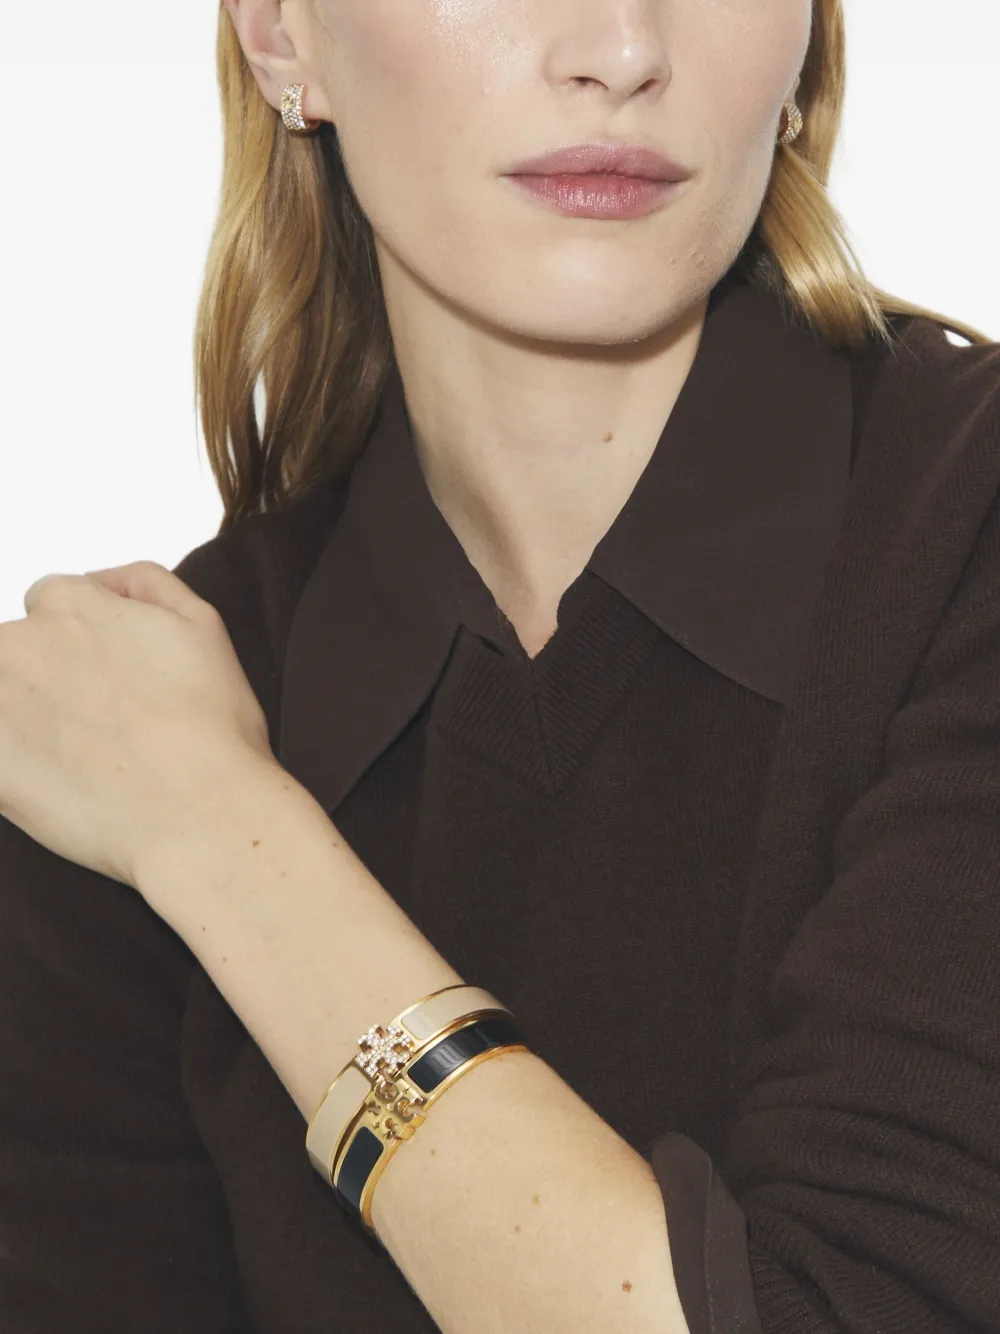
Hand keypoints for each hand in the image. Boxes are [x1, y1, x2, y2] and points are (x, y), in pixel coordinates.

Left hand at [0, 560, 277, 889]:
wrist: (197, 813)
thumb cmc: (210, 729)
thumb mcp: (203, 624)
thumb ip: (146, 583)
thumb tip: (102, 580)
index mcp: (70, 606)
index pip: (52, 604)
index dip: (85, 643)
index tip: (110, 681)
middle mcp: (19, 646)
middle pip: (18, 652)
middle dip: (50, 680)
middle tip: (104, 725)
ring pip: (4, 703)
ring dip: (28, 721)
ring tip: (84, 760)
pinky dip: (18, 765)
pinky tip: (61, 784)